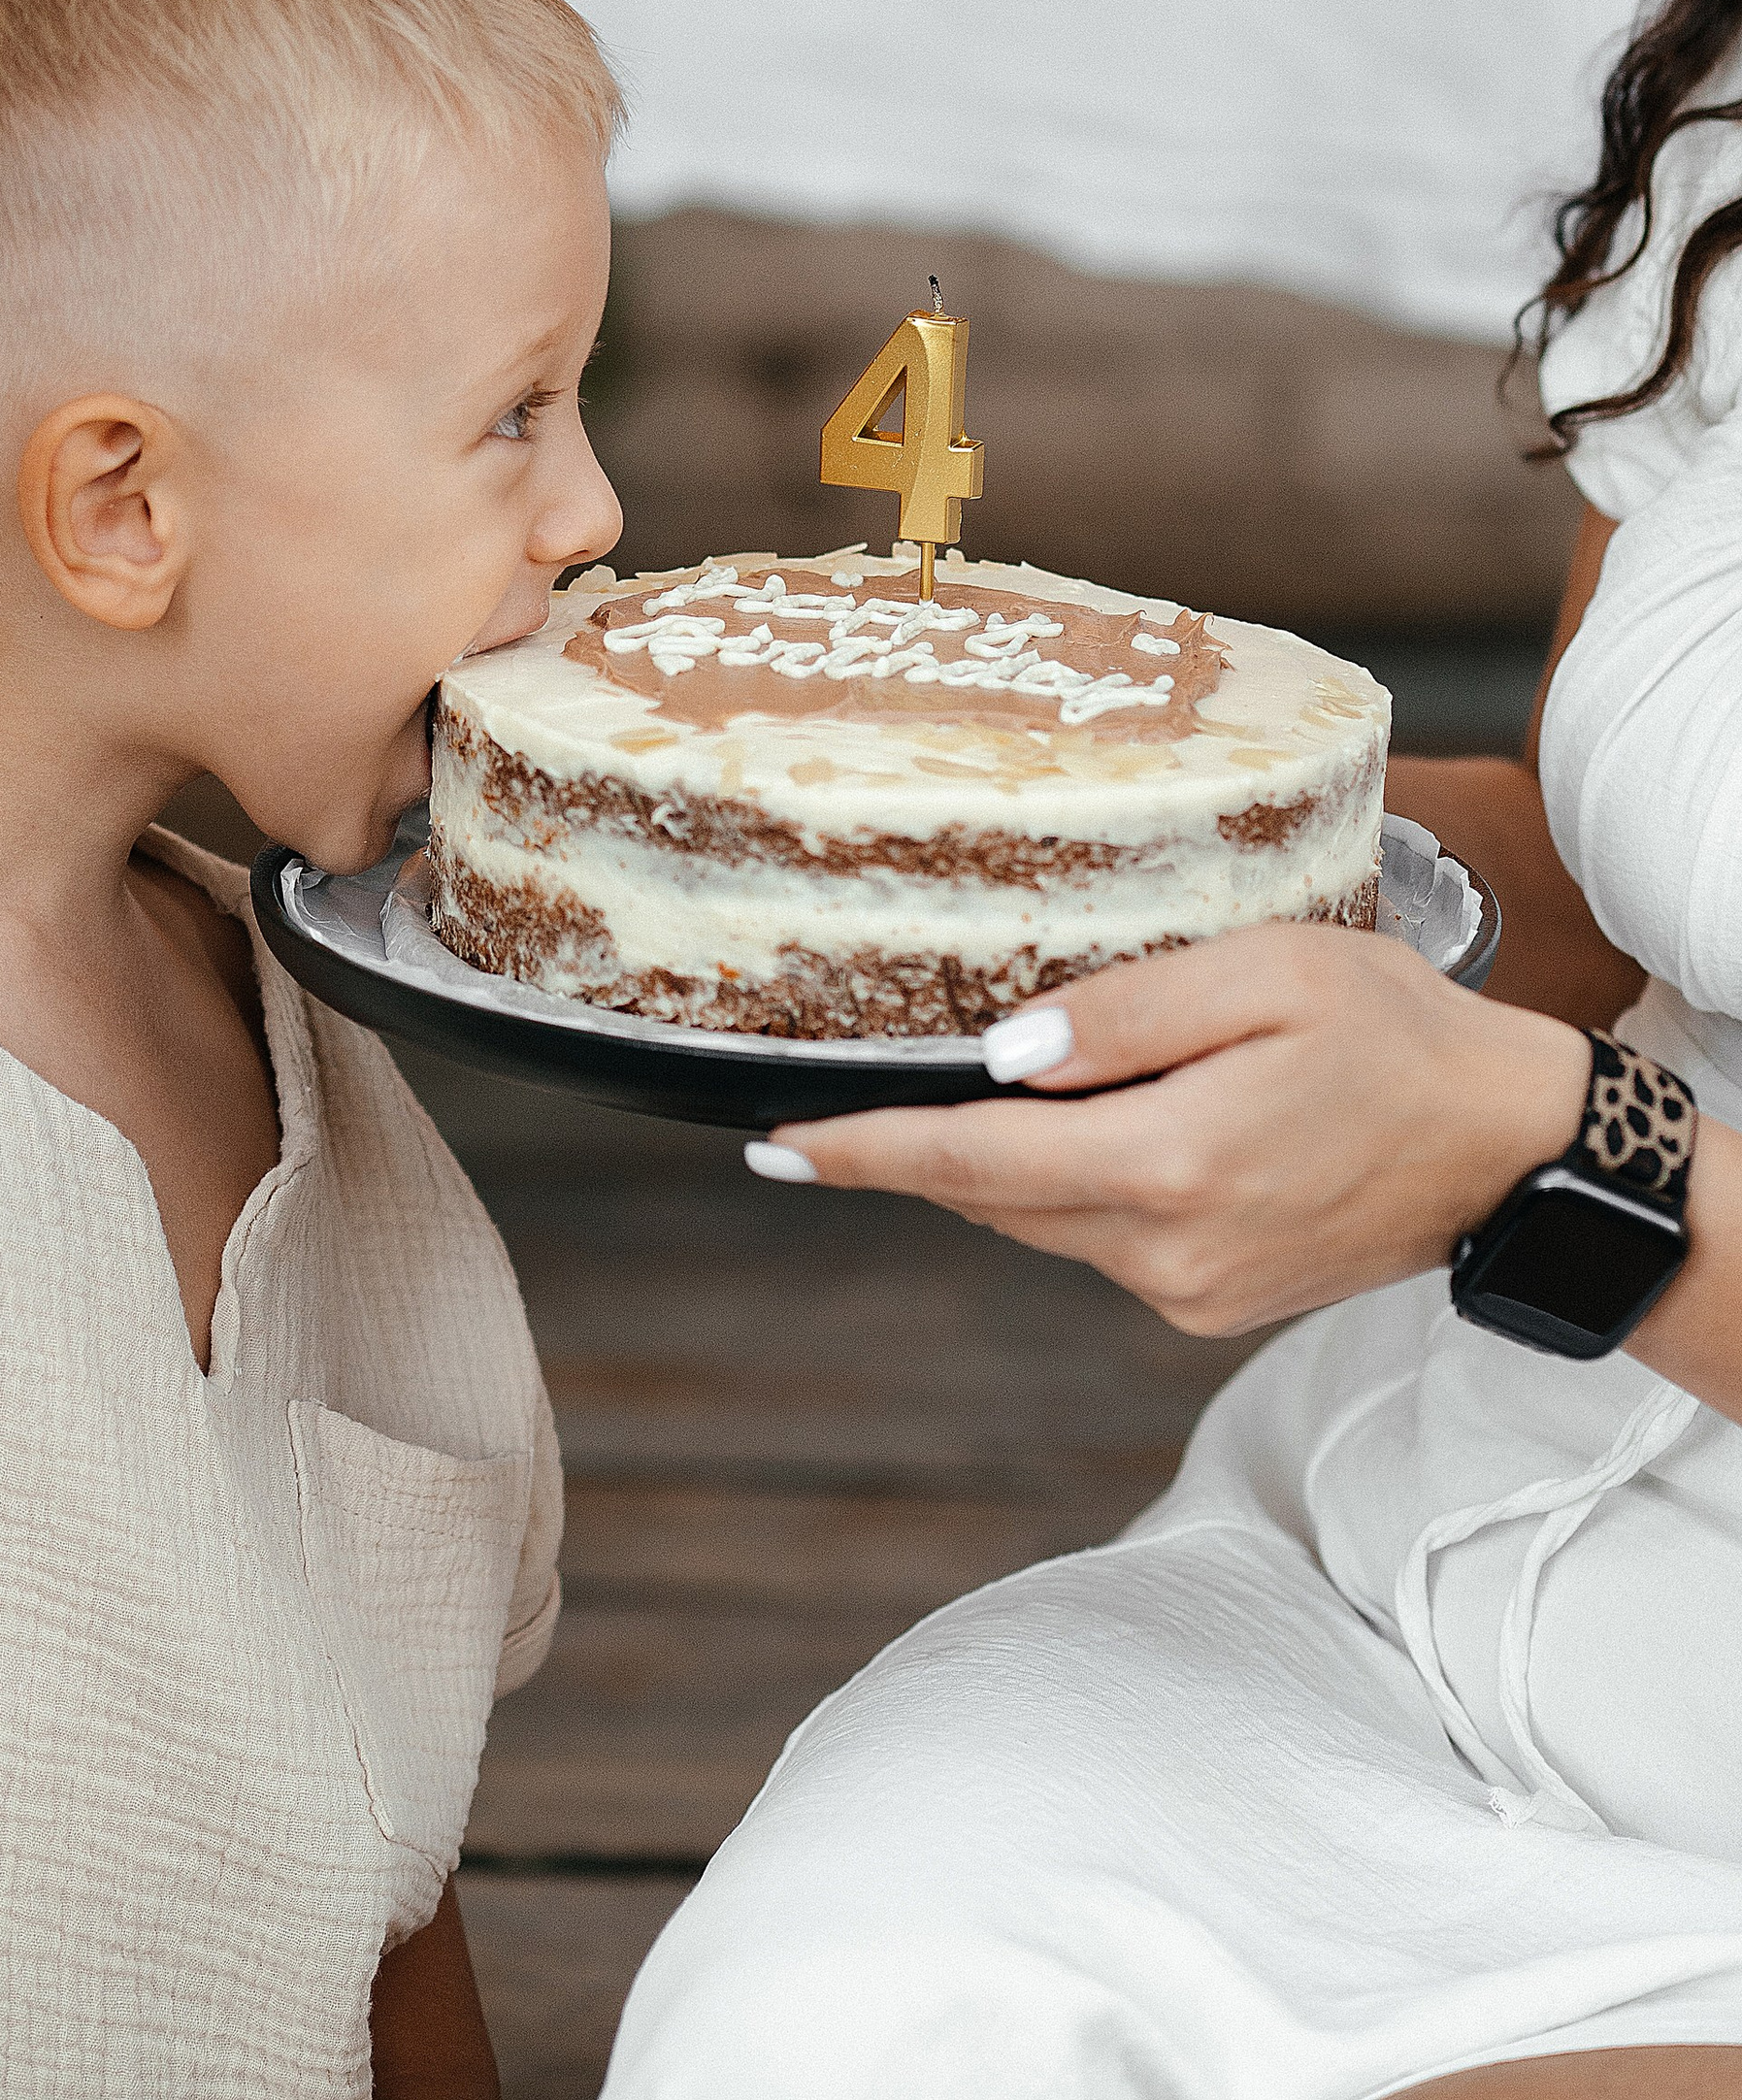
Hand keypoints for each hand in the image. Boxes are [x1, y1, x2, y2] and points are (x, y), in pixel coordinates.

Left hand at [764, 926, 1591, 1337]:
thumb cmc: (1393, 1031)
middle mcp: (1165, 1250)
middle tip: (848, 1087)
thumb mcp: (1267, 972)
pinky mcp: (1206, 1302)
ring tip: (999, 1083)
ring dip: (1007, 1159)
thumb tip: (999, 1054)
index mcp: (1172, 1165)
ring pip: (1041, 1217)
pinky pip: (1097, 1237)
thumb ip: (1126, 1012)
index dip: (862, 1153)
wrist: (1503, 1147)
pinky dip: (1072, 1182)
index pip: (972, 1164)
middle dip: (921, 1145)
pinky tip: (1104, 1122)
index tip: (771, 1147)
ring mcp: (1186, 1289)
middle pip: (992, 1195)